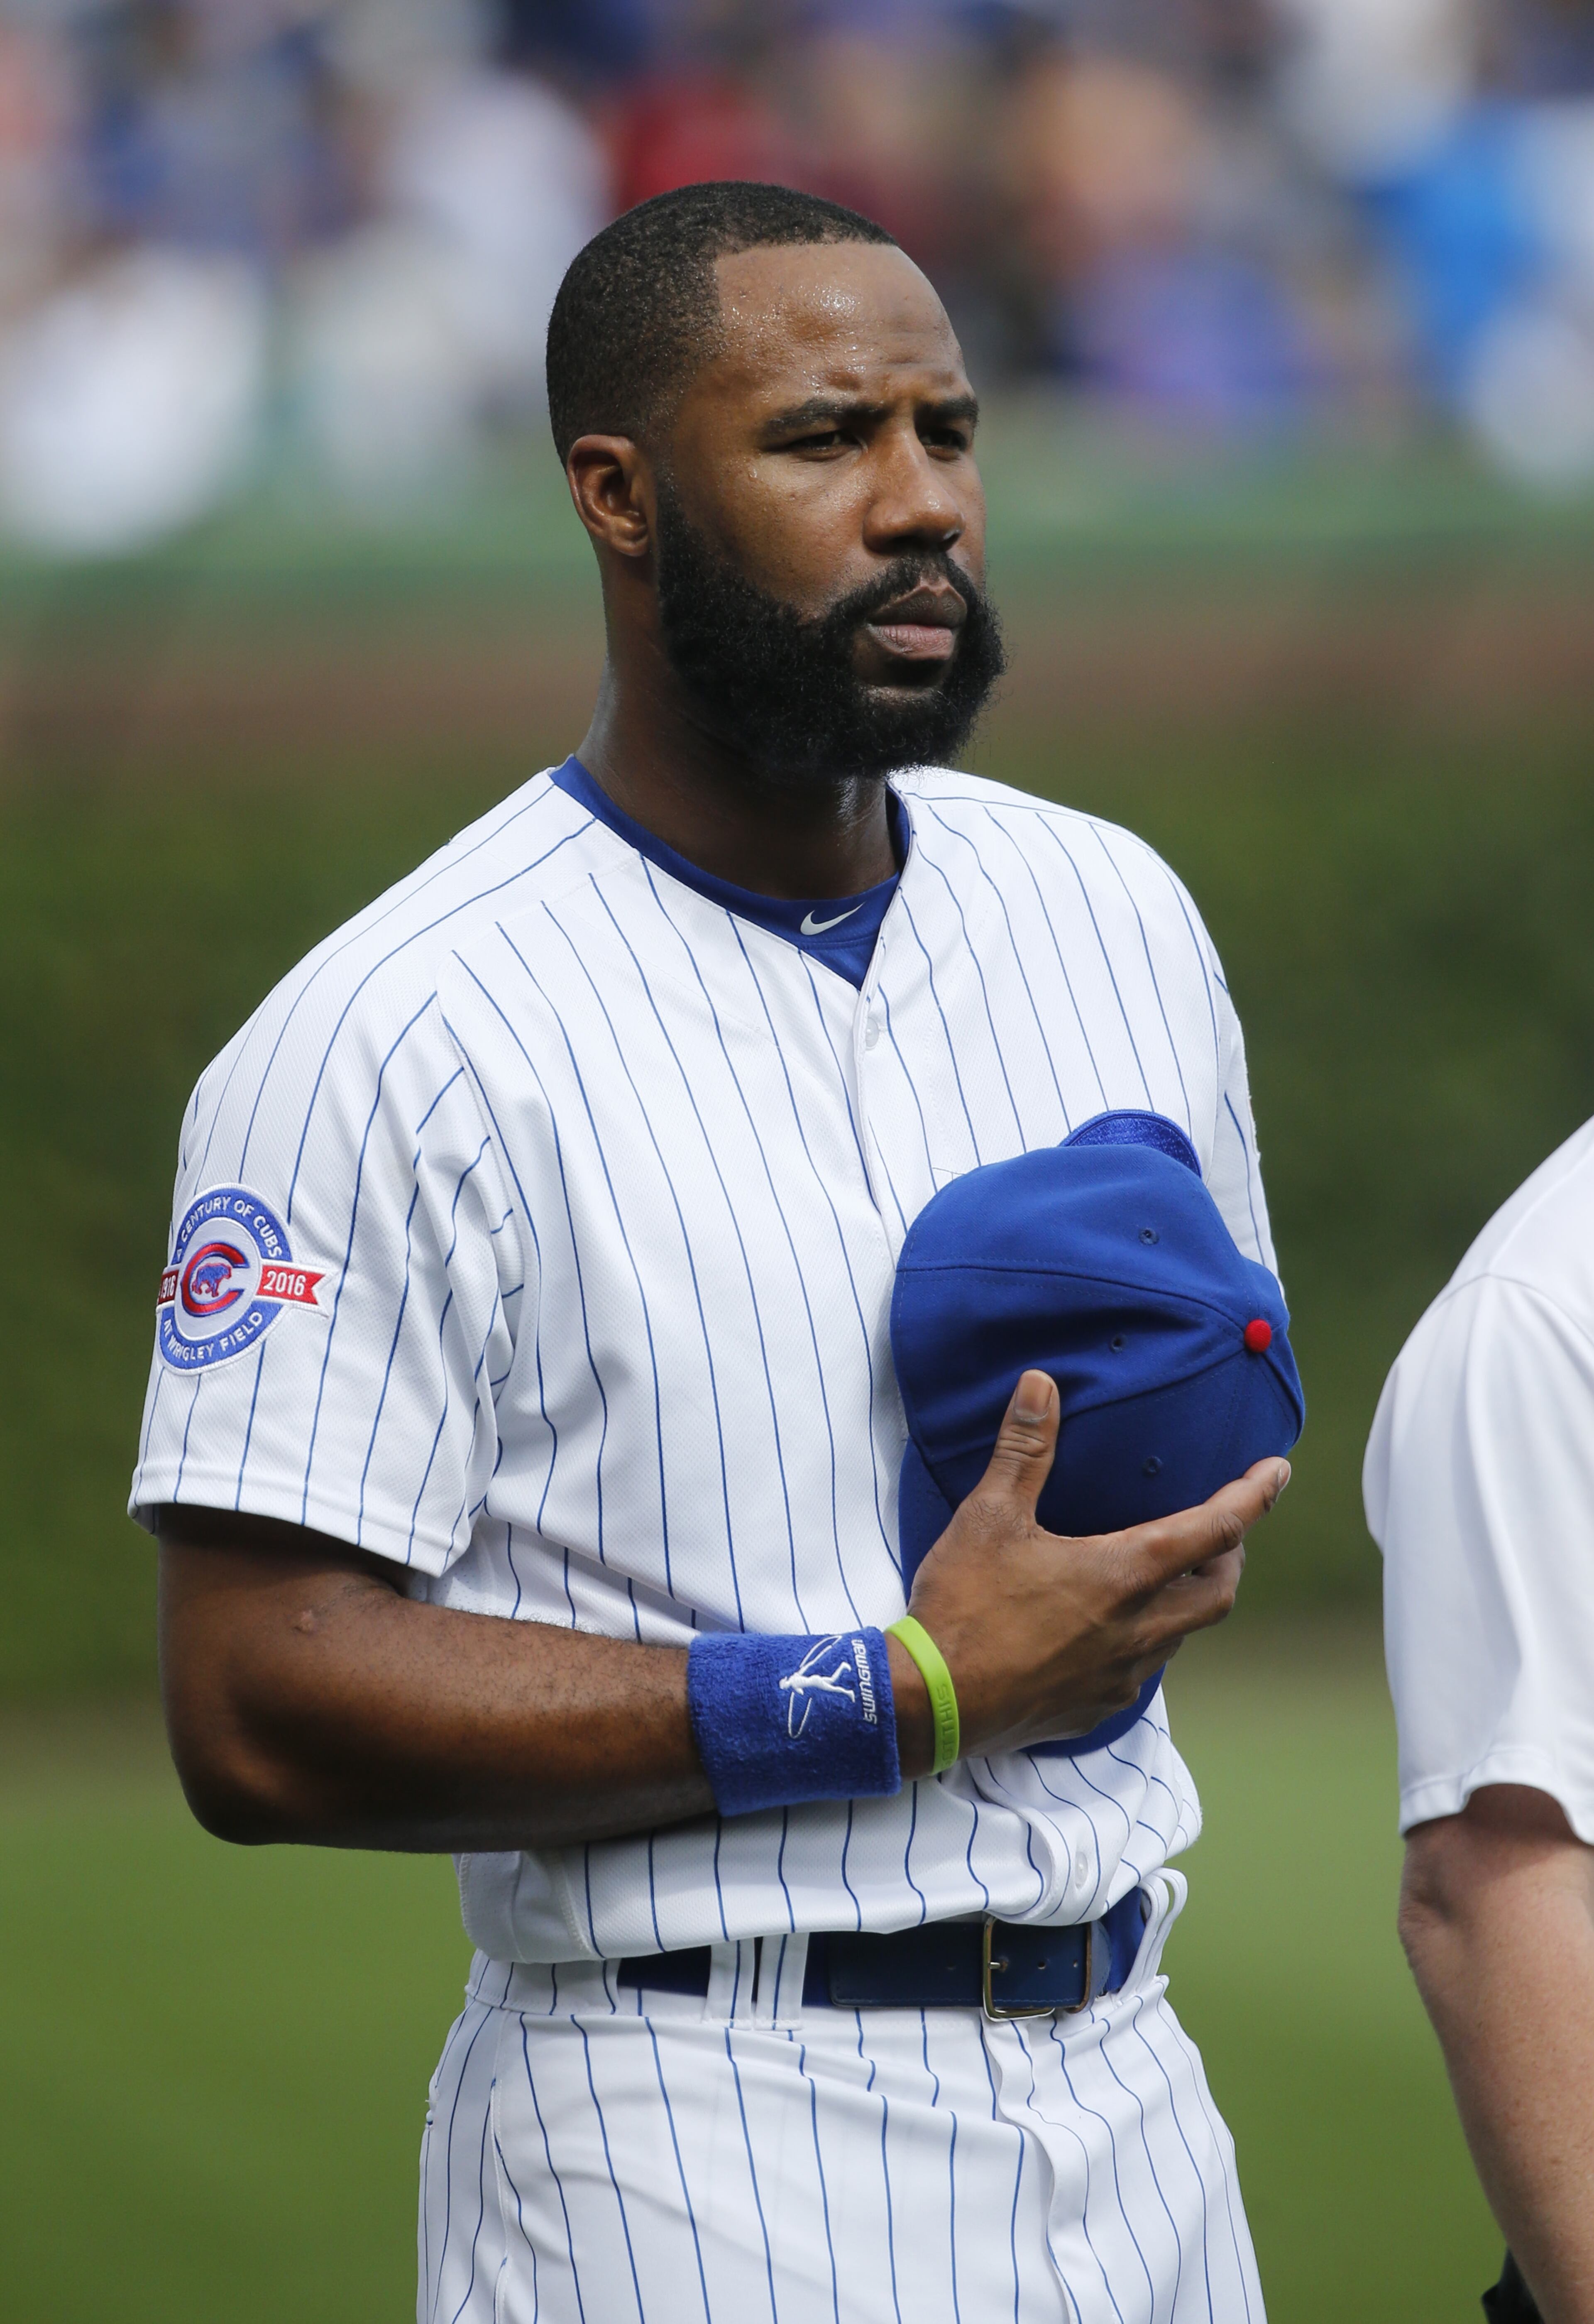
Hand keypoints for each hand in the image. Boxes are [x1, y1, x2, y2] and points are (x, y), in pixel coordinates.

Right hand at [888, 1368, 1289, 1773]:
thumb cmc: (963, 1606)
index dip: (1254, 1496)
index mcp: (1125, 1575)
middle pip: (1219, 1591)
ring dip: (1185, 1598)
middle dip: (1230, 1555)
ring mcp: (1122, 1675)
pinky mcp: (1097, 1707)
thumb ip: (1024, 1450)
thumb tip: (1041, 1384)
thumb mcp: (990, 1517)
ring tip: (1161, 1572)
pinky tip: (1110, 1626)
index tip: (1278, 1471)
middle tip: (1220, 1530)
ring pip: (1182, 1633)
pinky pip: (1142, 1669)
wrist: (932, 1702)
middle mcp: (1140, 1630)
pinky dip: (1146, 1638)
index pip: (1216, 1529)